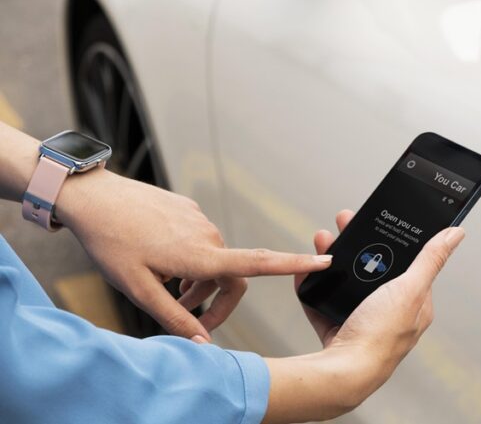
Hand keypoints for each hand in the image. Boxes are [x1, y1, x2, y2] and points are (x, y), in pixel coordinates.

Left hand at [57, 169, 331, 341]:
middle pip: (232, 275)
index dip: (295, 264)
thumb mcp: (137, 290)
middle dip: (216, 300)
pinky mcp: (188, 209)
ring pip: (214, 259)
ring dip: (199, 281)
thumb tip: (203, 342)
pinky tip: (160, 260)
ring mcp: (199, 220)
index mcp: (200, 256)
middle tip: (188, 318)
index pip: (259, 263)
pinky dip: (190, 259)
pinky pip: (200, 240)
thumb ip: (174, 317)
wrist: (95, 199)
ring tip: (166, 289)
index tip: (324, 260)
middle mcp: (208, 235)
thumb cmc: (112, 244)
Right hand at [262, 210, 464, 422]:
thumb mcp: (409, 289)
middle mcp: (389, 313)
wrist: (341, 373)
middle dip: (356, 243)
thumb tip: (456, 234)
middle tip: (342, 223)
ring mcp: (362, 321)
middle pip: (373, 268)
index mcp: (414, 305)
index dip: (391, 240)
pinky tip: (309, 270)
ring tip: (322, 240)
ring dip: (333, 257)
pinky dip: (315, 284)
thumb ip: (430, 260)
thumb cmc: (380, 336)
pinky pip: (324, 300)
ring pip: (347, 281)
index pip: (408, 263)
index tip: (376, 220)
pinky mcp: (337, 329)